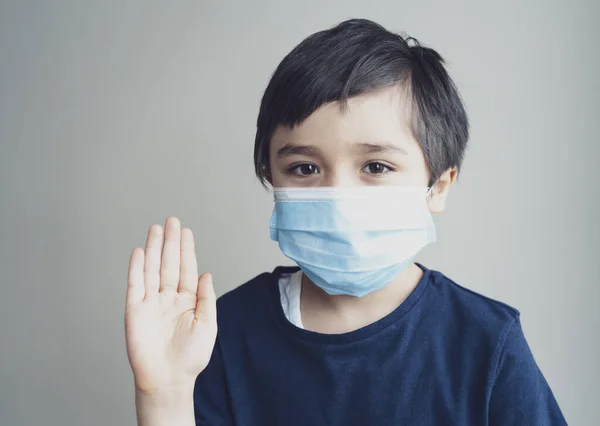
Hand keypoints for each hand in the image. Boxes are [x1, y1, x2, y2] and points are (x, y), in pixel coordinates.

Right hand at [125, 216, 216, 393]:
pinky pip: (135, 284)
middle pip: (168, 263)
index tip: (186, 231)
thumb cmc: (190, 356)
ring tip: (156, 229)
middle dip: (171, 242)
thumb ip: (206, 298)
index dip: (186, 250)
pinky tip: (139, 251)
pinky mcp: (135, 310)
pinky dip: (136, 268)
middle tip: (172, 220)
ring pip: (152, 269)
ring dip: (153, 249)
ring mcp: (151, 302)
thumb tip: (207, 273)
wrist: (168, 378)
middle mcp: (168, 297)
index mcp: (187, 300)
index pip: (186, 269)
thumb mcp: (207, 325)